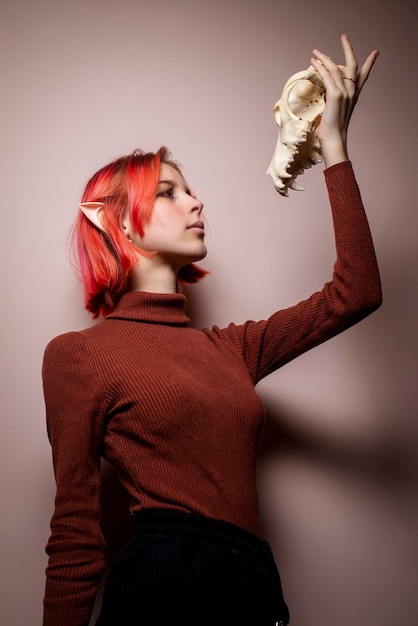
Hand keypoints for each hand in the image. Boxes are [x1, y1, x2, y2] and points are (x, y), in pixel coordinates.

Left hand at [310, 34, 378, 166]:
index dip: (370, 64)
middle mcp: (351, 92)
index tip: (376, 53)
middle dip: (348, 49)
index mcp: (353, 96)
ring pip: (335, 68)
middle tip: (344, 36)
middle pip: (352, 65)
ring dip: (324, 58)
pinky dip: (319, 67)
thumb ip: (333, 102)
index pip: (363, 76)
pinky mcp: (335, 95)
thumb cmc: (332, 131)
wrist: (334, 139)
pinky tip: (313, 62)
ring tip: (315, 52)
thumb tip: (327, 97)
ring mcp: (344, 92)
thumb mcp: (334, 113)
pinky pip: (327, 76)